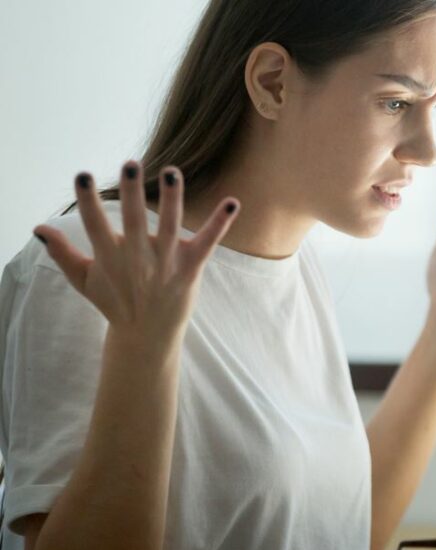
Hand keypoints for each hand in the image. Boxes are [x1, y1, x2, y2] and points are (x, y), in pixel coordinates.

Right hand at [33, 160, 239, 343]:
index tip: (84, 176)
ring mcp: (166, 263)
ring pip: (169, 226)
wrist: (147, 336)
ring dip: (172, 199)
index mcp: (110, 257)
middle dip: (132, 193)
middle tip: (132, 164)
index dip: (88, 202)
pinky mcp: (190, 268)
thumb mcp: (84, 280)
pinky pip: (208, 242)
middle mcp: (138, 258)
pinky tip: (233, 203)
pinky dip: (220, 223)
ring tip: (173, 171)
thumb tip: (38, 228)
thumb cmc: (115, 302)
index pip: (95, 225)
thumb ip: (62, 253)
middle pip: (133, 221)